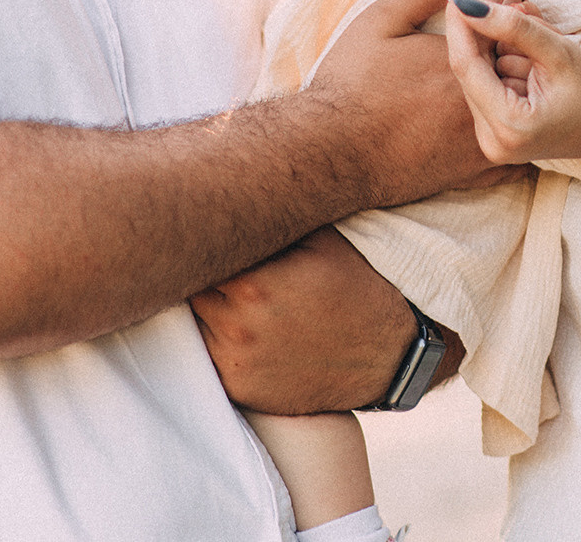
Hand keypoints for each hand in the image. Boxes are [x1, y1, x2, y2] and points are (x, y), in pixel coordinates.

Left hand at [191, 226, 419, 412]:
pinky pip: (208, 358)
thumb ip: (276, 218)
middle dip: (203, 275)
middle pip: (191, 290)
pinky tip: (246, 329)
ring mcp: (236, 362)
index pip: (196, 255)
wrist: (390, 354)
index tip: (210, 236)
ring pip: (195, 324)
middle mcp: (236, 325)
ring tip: (238, 298)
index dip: (203, 243)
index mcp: (252, 281)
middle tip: (224, 265)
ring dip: (208, 309)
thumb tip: (236, 190)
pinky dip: (217, 342)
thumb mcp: (324, 239)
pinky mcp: (241, 389)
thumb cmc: (359, 286)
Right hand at [309, 0, 524, 204]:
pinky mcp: (475, 172)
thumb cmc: (351, 84)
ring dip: (521, 77)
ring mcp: (480, 140)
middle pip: (515, 60)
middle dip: (518, 34)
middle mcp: (480, 101)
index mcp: (462, 62)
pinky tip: (511, 112)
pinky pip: (515, 153)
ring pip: (519, 104)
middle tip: (524, 8)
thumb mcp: (383, 21)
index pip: (497, 18)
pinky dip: (518, 127)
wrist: (332, 156)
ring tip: (518, 56)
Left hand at [444, 0, 580, 176]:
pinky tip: (539, 48)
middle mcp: (492, 139)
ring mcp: (494, 137)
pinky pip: (494, 79)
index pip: (465, 63)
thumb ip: (512, 26)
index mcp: (507, 126)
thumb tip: (466, 4)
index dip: (461, 19)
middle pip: (472, 64)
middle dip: (492, 21)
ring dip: (509, 40)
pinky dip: (512, 55)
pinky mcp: (500, 130)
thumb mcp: (560, 52)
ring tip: (551, 35)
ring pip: (484, 67)